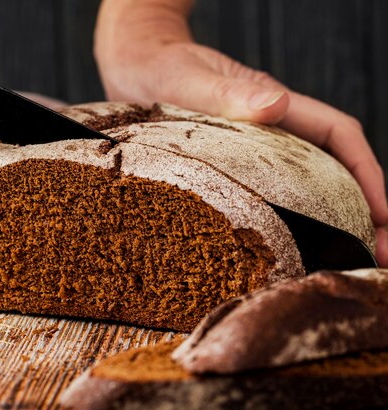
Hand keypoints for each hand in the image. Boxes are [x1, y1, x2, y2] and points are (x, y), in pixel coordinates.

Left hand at [96, 0, 387, 265]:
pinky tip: (287, 246)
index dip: (366, 174)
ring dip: (329, 219)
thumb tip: (277, 105)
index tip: (384, 215)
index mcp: (272, 106)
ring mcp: (250, 148)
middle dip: (360, 208)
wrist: (132, 64)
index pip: (337, 136)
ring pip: (303, 184)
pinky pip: (267, 192)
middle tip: (376, 255)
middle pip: (331, 168)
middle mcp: (269, 128)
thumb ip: (228, 93)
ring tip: (340, 260)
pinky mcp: (228, 164)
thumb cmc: (160, 66)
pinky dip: (287, 218)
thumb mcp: (190, 80)